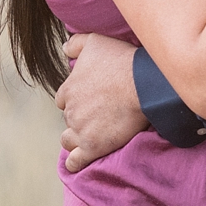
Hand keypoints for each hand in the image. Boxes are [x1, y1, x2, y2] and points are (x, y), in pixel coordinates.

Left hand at [54, 34, 145, 172]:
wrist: (142, 86)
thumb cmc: (121, 62)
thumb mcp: (95, 42)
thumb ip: (75, 43)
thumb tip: (63, 49)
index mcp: (68, 89)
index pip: (64, 99)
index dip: (76, 100)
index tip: (89, 100)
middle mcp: (70, 111)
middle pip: (69, 119)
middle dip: (79, 118)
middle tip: (97, 116)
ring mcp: (80, 130)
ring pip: (68, 139)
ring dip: (76, 139)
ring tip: (90, 137)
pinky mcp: (92, 147)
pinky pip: (75, 161)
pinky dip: (75, 162)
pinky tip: (78, 162)